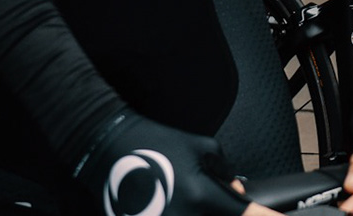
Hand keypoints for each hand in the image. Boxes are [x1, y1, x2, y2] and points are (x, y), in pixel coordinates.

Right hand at [72, 110, 255, 215]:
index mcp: (202, 197)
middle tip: (204, 191)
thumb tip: (236, 194)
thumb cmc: (155, 144)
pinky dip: (182, 212)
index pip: (244, 215)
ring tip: (180, 190)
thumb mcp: (203, 148)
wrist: (108, 148)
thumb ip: (226, 175)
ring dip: (200, 211)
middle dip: (223, 210)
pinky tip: (170, 199)